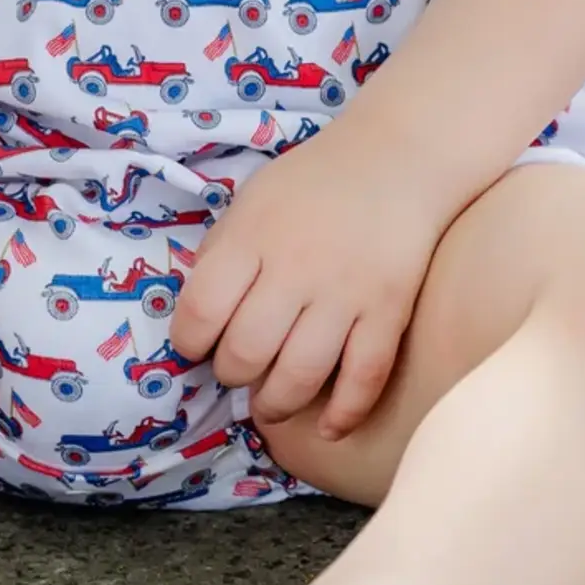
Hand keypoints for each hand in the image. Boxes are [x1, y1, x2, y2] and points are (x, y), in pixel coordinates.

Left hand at [169, 125, 444, 440]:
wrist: (396, 158)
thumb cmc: (311, 184)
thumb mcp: (251, 202)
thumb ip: (223, 255)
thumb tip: (196, 321)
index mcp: (254, 235)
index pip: (203, 309)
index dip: (189, 341)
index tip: (195, 346)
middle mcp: (297, 266)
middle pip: (247, 352)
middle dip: (233, 374)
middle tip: (238, 369)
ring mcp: (346, 291)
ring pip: (300, 376)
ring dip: (275, 404)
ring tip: (269, 403)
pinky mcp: (389, 311)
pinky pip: (364, 378)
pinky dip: (343, 414)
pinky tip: (326, 426)